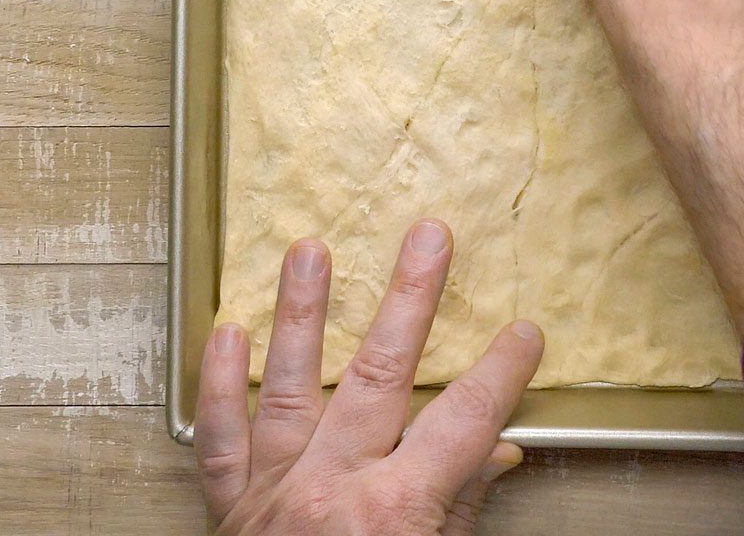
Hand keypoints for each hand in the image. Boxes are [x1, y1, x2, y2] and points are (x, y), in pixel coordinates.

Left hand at [196, 219, 544, 534]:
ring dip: (301, 314)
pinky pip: (220, 441)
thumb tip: (497, 454)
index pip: (464, 425)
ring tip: (308, 249)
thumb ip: (460, 513)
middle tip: (430, 235)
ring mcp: (273, 497)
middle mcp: (330, 492)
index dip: (501, 375)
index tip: (526, 331)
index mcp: (392, 515)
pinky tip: (225, 331)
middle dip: (412, 300)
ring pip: (288, 388)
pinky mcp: (229, 513)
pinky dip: (217, 385)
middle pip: (381, 376)